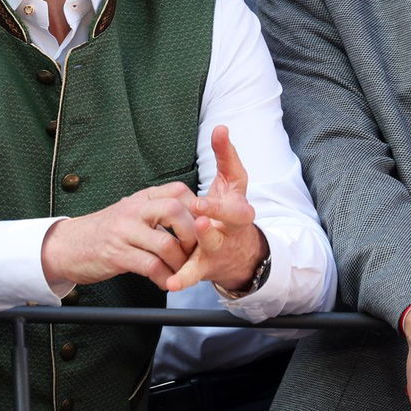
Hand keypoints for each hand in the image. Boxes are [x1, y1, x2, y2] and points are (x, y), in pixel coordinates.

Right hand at [40, 182, 198, 289]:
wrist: (67, 246)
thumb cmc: (103, 232)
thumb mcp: (128, 212)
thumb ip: (154, 211)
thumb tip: (189, 218)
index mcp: (140, 198)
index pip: (177, 191)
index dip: (196, 208)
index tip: (200, 226)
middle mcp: (133, 210)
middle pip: (175, 211)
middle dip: (192, 234)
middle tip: (193, 250)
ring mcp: (124, 232)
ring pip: (166, 243)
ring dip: (180, 263)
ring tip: (180, 271)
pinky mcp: (117, 255)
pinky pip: (151, 266)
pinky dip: (164, 277)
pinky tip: (164, 281)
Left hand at [165, 125, 265, 292]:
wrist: (240, 255)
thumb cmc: (230, 211)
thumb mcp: (232, 183)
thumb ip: (225, 156)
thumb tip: (221, 127)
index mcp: (239, 203)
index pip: (238, 180)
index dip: (228, 161)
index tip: (218, 140)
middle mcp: (233, 226)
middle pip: (232, 218)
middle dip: (218, 209)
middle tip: (202, 205)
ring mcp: (220, 247)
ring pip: (213, 244)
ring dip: (205, 238)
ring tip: (196, 228)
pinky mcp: (205, 266)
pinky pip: (193, 273)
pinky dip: (183, 278)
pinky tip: (171, 282)